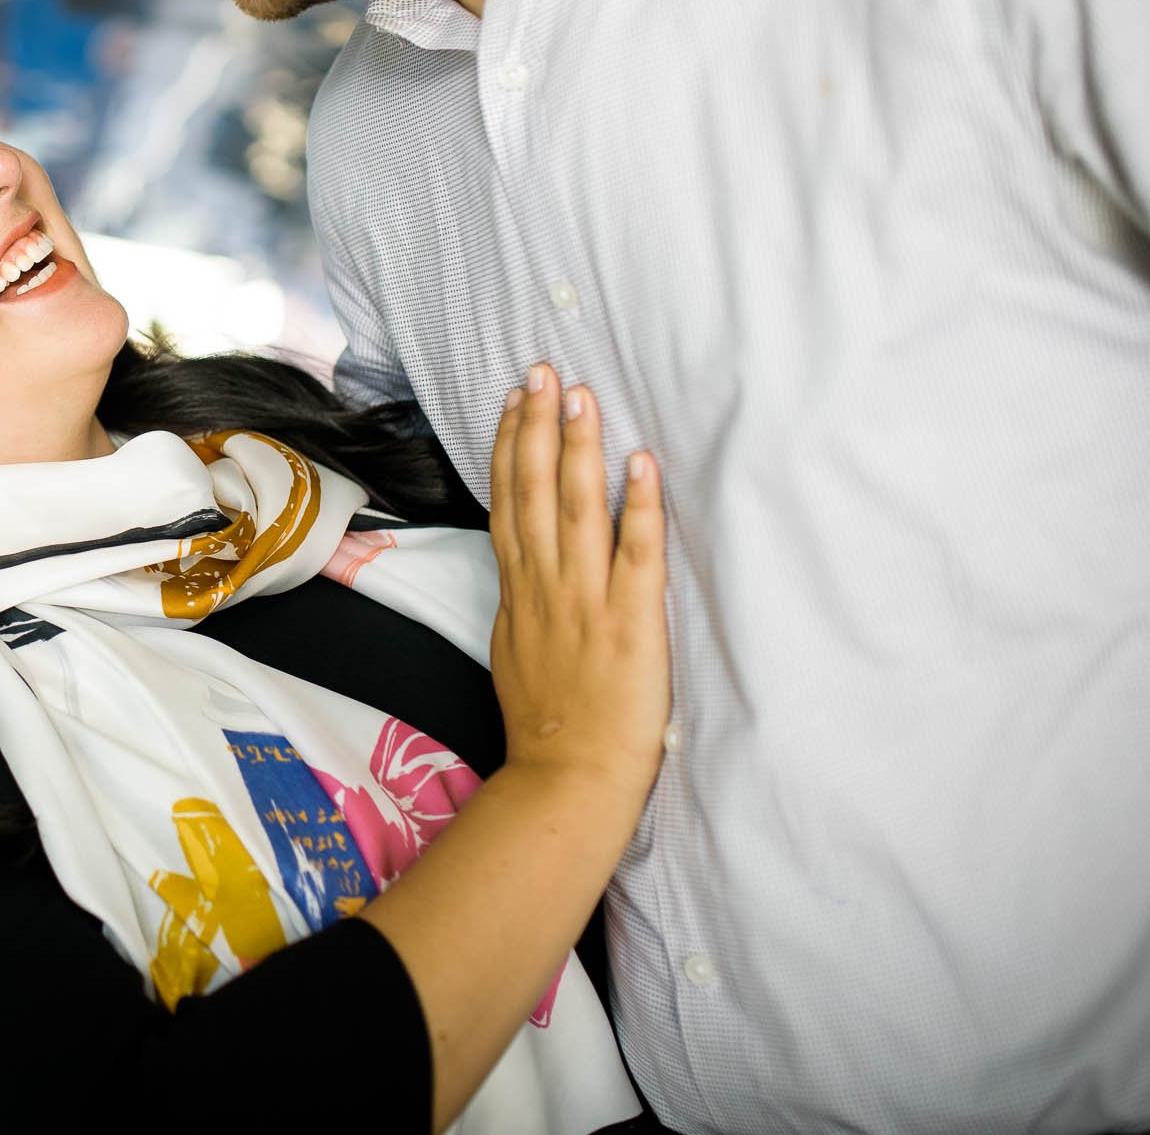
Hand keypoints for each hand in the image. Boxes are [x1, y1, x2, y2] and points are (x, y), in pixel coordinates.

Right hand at [486, 364, 670, 801]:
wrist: (568, 778)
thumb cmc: (546, 725)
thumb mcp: (513, 650)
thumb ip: (522, 601)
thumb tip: (525, 564)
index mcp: (519, 592)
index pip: (509, 502)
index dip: (512, 446)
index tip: (516, 399)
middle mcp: (546, 586)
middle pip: (535, 491)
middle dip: (539, 425)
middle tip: (544, 371)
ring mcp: (586, 601)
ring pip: (576, 509)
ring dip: (578, 448)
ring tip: (581, 395)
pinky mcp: (631, 622)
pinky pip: (635, 554)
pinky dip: (637, 507)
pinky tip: (640, 463)